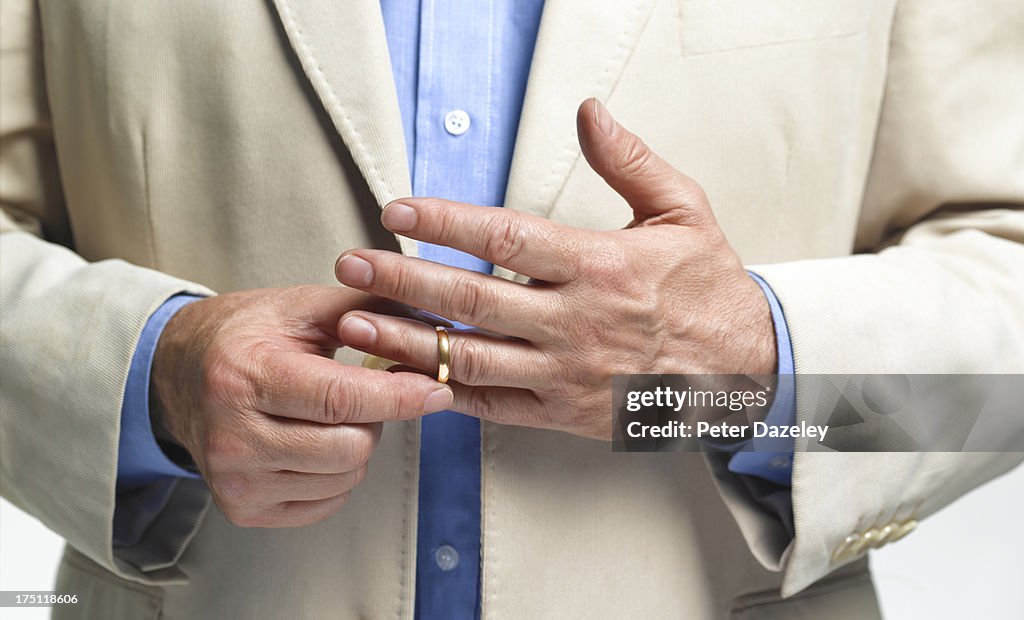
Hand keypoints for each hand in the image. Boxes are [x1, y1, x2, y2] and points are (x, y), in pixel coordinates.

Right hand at [150, 286, 452, 526]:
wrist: (177, 375)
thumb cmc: (243, 336)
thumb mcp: (297, 307)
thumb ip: (363, 310)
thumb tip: (426, 322)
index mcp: (245, 377)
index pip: (341, 400)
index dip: (399, 397)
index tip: (436, 390)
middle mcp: (233, 436)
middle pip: (349, 447)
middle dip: (376, 419)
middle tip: (361, 393)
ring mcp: (235, 480)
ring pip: (344, 478)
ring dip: (356, 446)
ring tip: (329, 415)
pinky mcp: (243, 509)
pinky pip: (327, 502)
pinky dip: (337, 474)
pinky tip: (314, 442)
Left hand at [334, 99, 775, 440]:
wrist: (745, 372)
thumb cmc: (711, 291)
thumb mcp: (684, 211)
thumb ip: (630, 161)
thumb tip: (590, 113)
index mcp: (600, 266)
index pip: (506, 238)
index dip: (445, 222)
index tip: (399, 210)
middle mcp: (576, 321)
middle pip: (471, 298)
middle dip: (403, 279)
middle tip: (353, 265)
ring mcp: (566, 372)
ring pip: (470, 356)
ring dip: (408, 340)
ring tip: (357, 323)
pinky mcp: (563, 412)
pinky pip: (495, 404)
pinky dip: (448, 391)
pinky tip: (410, 376)